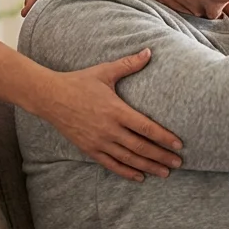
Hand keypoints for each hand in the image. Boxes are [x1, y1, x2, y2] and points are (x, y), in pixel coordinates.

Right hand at [36, 49, 183, 181]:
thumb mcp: (104, 71)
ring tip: (164, 172)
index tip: (178, 145)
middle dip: (161, 156)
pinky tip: (139, 176)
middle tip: (178, 162)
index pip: (146, 127)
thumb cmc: (79, 82)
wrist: (50, 97)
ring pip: (128, 159)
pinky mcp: (89, 149)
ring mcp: (98, 141)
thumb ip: (129, 64)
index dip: (164, 137)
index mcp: (116, 110)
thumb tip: (149, 51)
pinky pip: (111, 164)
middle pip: (140, 147)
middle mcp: (109, 129)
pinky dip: (126, 172)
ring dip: (148, 167)